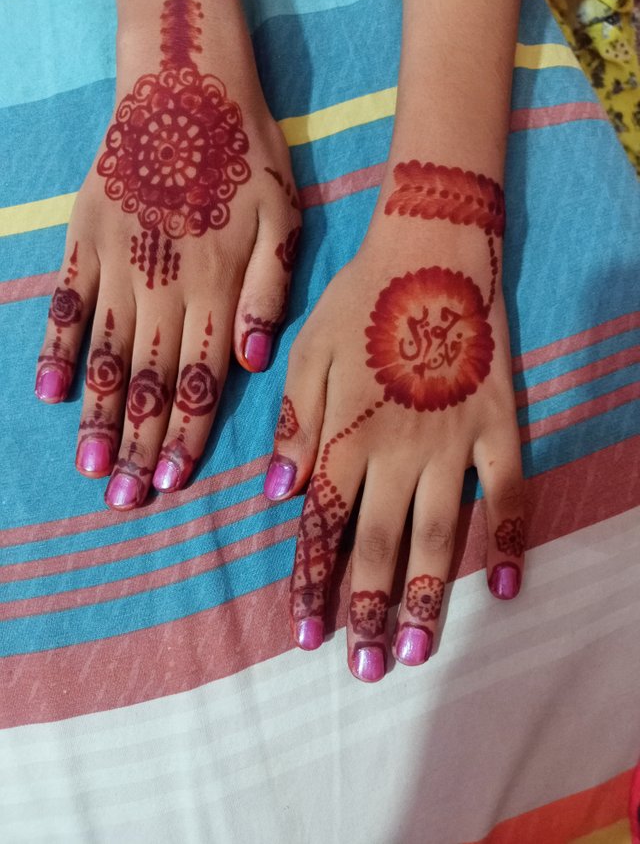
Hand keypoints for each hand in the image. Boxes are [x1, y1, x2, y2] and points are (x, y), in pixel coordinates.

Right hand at [34, 0, 300, 509]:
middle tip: (126, 499)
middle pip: (152, 382)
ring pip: (109, 356)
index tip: (171, 484)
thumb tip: (252, 364)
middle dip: (141, 446)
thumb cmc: (248, 157)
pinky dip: (57, 349)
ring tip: (92, 468)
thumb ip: (269, 293)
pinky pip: (67, 304)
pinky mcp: (85, 240)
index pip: (199, 381)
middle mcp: (166, 288)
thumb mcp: (285, 219)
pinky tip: (51, 393)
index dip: (185, 436)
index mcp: (218, 289)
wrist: (187, 87)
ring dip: (100, 416)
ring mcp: (119, 265)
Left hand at [265, 161, 524, 681]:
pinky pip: (510, 490)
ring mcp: (454, 440)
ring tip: (414, 650)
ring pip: (439, 533)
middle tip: (363, 668)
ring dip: (425, 594)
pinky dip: (511, 538)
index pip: (323, 523)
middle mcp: (398, 449)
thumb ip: (295, 425)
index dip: (312, 580)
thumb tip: (278, 495)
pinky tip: (506, 588)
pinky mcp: (500, 424)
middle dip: (365, 607)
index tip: (305, 633)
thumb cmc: (360, 299)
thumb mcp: (307, 353)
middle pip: (378, 542)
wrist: (432, 249)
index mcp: (346, 432)